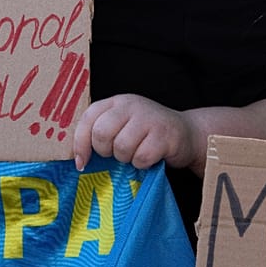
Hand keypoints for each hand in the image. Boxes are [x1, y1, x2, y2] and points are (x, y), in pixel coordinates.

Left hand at [72, 94, 199, 171]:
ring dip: (126, 159)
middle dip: (105, 151)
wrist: (187, 133)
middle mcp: (131, 105)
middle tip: (116, 155)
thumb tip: (78, 159)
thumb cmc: (147, 134)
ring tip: (136, 153)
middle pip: (101, 133)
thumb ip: (101, 132)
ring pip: (121, 147)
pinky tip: (150, 157)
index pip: (88, 118)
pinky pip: (141, 157)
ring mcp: (149, 118)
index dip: (80, 143)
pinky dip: (143, 164)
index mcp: (116, 102)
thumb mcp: (122, 125)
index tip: (82, 162)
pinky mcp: (165, 134)